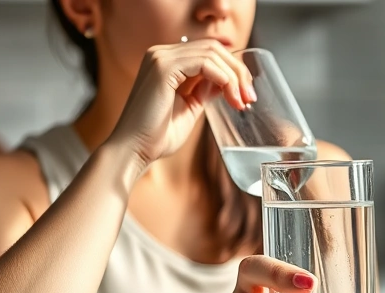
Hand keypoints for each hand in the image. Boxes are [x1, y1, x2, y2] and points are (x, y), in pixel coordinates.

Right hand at [106, 40, 255, 170]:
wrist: (134, 150)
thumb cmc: (157, 136)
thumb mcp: (190, 108)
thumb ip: (205, 91)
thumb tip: (227, 82)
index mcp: (166, 62)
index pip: (208, 52)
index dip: (233, 70)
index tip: (246, 95)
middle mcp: (161, 54)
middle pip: (213, 48)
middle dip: (238, 71)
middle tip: (250, 97)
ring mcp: (160, 57)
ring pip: (212, 53)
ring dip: (234, 77)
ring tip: (242, 101)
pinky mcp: (163, 67)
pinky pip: (205, 63)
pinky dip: (224, 79)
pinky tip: (230, 97)